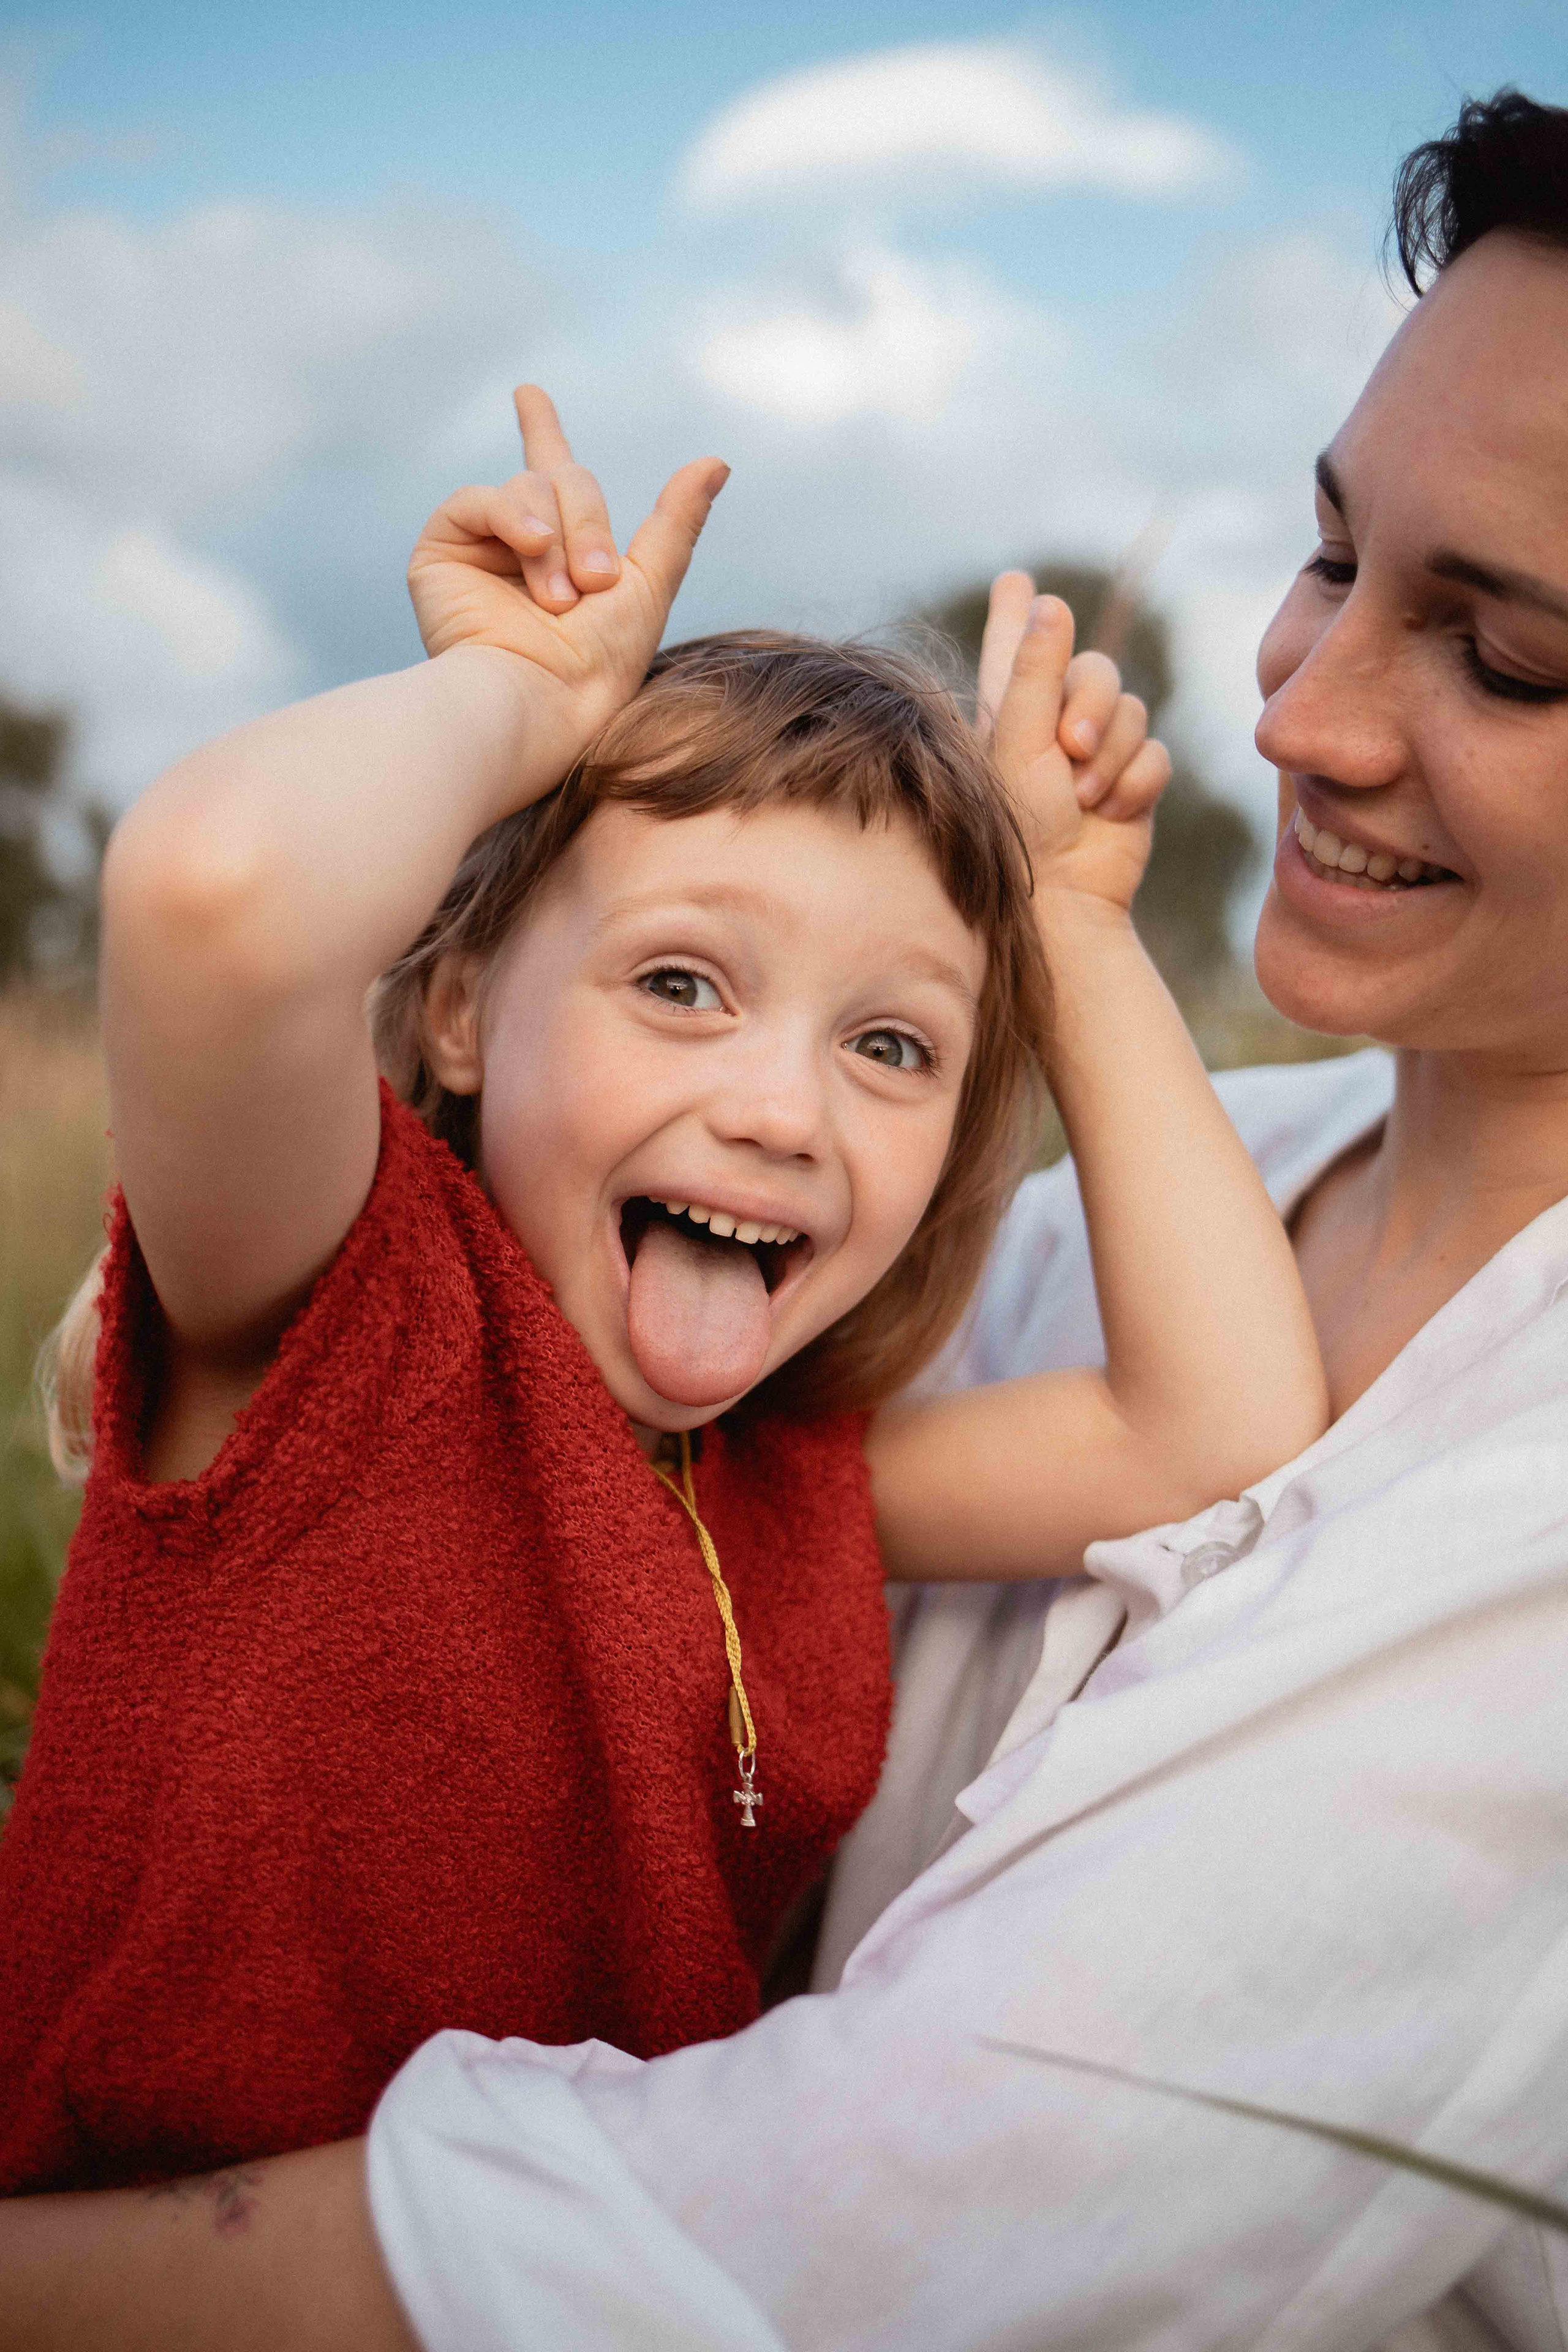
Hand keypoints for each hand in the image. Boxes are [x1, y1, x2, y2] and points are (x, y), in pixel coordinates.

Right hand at [407, 385, 728, 732]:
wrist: (545, 701)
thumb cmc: (601, 664)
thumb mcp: (652, 583)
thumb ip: (676, 520)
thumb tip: (717, 462)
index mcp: (565, 551)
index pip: (555, 473)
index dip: (541, 429)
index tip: (528, 393)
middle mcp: (519, 544)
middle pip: (564, 480)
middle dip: (588, 525)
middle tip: (596, 584)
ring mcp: (478, 548)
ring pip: (526, 488)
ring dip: (555, 540)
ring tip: (559, 599)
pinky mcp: (439, 555)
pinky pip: (475, 499)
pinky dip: (512, 517)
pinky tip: (529, 546)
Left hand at [977, 571, 1171, 915]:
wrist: (1062, 897)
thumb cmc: (1020, 826)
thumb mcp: (1017, 743)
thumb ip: (1032, 672)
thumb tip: (1047, 598)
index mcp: (1012, 712)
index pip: (1016, 648)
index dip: (1016, 616)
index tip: (1011, 580)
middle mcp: (1054, 725)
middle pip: (1096, 669)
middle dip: (1091, 704)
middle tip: (1071, 747)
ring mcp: (1099, 754)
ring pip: (1132, 711)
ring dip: (1112, 755)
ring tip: (1083, 798)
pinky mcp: (1133, 782)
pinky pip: (1157, 755)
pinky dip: (1136, 783)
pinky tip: (1112, 814)